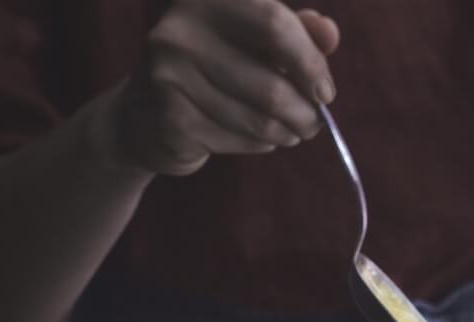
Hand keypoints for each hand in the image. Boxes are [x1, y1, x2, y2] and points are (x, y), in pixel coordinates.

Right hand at [98, 0, 339, 175]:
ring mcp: (170, 75)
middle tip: (314, 123)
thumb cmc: (211, 70)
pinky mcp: (172, 119)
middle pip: (273, 83)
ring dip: (287, 132)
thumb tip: (330, 33)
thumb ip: (293, 32)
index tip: (326, 92)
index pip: (274, 24)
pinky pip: (242, 140)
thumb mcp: (250, 41)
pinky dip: (261, 144)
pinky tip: (257, 138)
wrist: (143, 116)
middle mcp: (180, 30)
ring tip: (291, 132)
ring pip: (261, 119)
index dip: (310, 62)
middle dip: (305, 111)